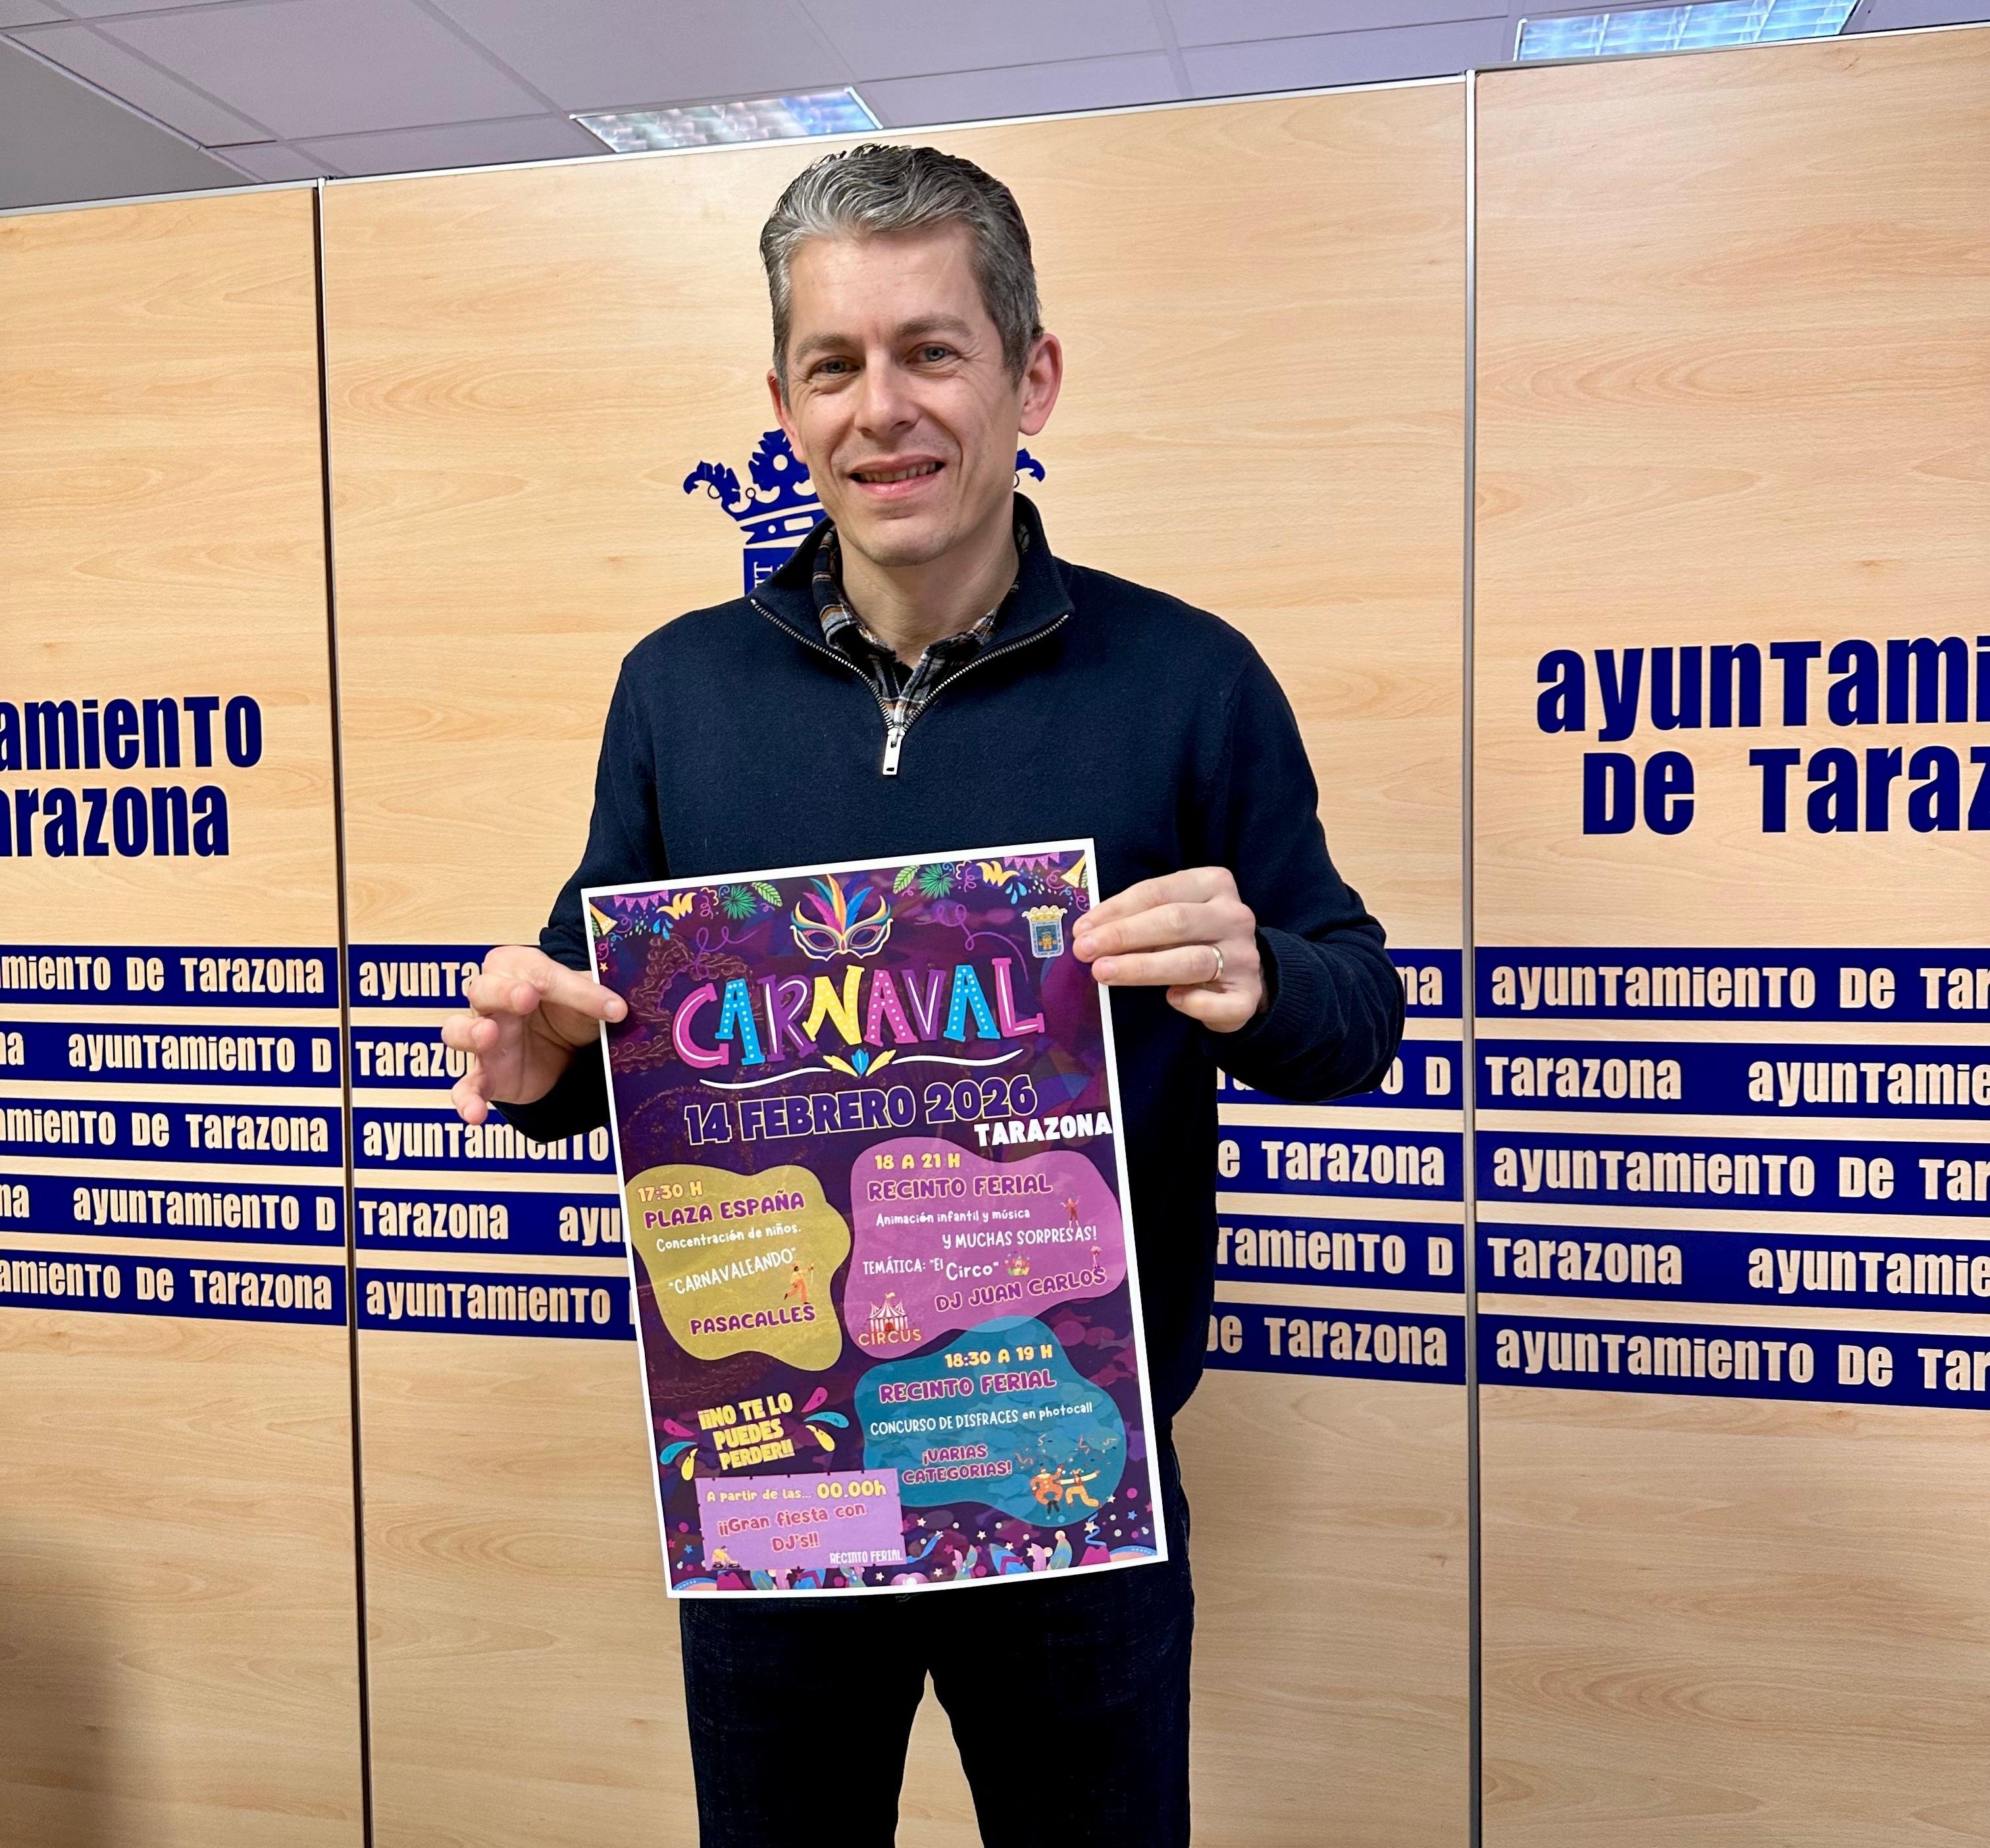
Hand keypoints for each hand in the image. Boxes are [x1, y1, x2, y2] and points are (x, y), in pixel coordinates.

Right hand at [441, 944, 625, 1124]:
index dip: (574, 989)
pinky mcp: (486, 1075)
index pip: (541, 973)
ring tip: (488, 1035)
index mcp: (518, 969)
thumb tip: (618, 1007)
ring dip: (470, 1032)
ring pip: (458, 1031)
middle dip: (503, 992)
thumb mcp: (588, 1001)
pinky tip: (474, 1113)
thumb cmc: (569, 1012)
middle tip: (527, 997)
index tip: (610, 1006)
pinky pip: (466, 1087)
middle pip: (484, 990)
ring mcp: (484, 1039)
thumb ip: (597, 998)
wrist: (566, 1049)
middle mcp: (492, 1000)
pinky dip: (466, 1100)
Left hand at [1070, 867, 1264, 1032]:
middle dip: (1124, 936)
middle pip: (1175, 922)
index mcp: (1214, 884)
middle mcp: (1233, 917)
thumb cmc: (1194, 939)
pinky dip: (1195, 1003)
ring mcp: (1245, 956)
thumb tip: (1087, 931)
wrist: (1243, 974)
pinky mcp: (1249, 995)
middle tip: (1085, 950)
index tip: (1083, 929)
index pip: (1158, 892)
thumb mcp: (1171, 916)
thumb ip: (1139, 918)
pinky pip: (1222, 1003)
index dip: (1117, 910)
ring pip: (1192, 961)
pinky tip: (1171, 999)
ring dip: (1143, 968)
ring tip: (1104, 973)